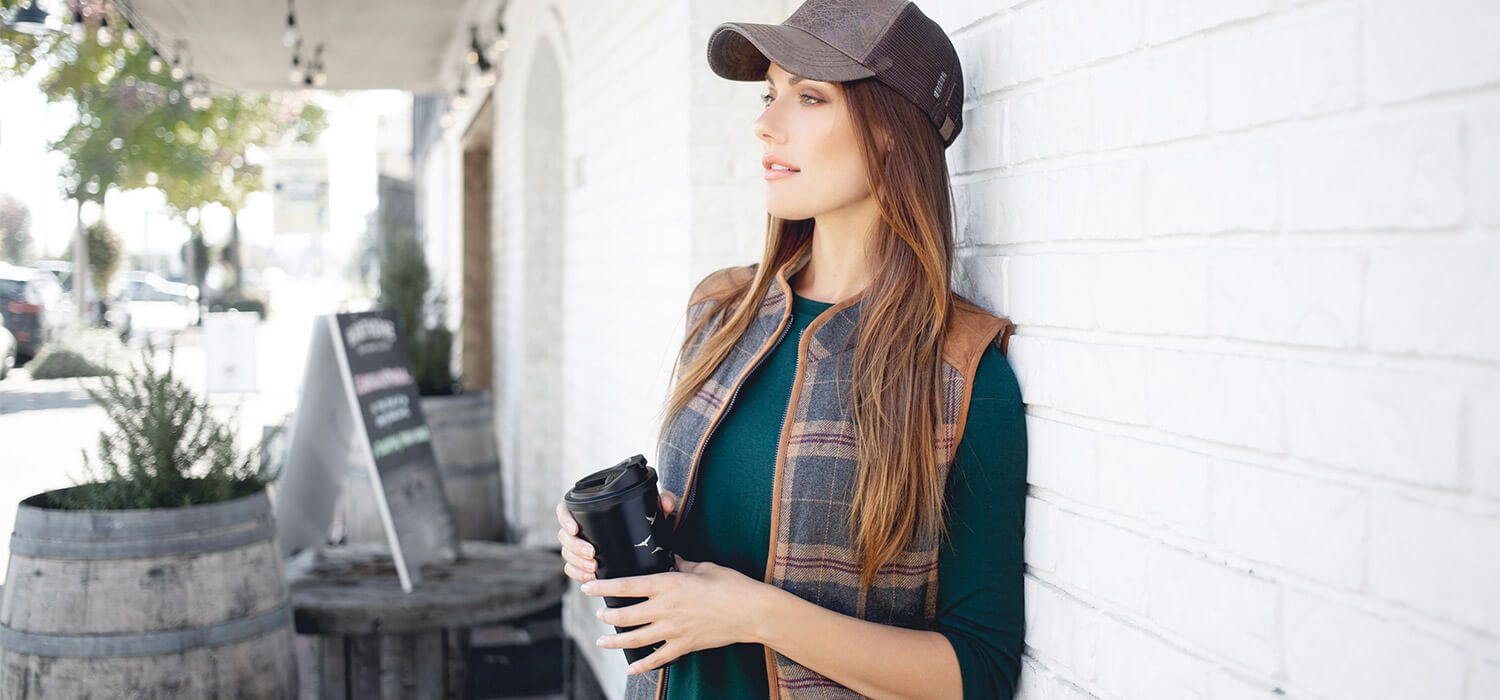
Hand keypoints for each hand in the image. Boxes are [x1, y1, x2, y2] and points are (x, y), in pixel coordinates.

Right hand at [556, 490, 677, 583]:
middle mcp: (579, 527)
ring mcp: (579, 545)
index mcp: (587, 509)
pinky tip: (590, 578)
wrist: (645, 539)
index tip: (574, 529)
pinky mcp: (583, 562)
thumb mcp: (653, 509)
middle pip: (565, 536)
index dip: (565, 519)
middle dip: (575, 547)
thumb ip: (662, 501)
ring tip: (593, 569)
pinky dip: (578, 574)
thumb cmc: (644, 518)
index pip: (565, 510)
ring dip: (577, 562)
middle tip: (592, 554)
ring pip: (567, 553)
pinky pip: (572, 569)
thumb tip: (666, 502)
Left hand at [582, 553, 770, 674]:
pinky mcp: (684, 646)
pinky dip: (643, 665)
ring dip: (615, 641)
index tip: (588, 587)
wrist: (752, 612)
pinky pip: (658, 658)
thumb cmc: (732, 585)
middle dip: (607, 616)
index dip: (604, 587)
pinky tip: (631, 668)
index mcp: (669, 584)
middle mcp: (666, 608)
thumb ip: (684, 564)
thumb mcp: (705, 567)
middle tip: (599, 616)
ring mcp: (674, 630)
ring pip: (636, 638)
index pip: (627, 586)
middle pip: (626, 615)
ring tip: (602, 641)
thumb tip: (674, 560)